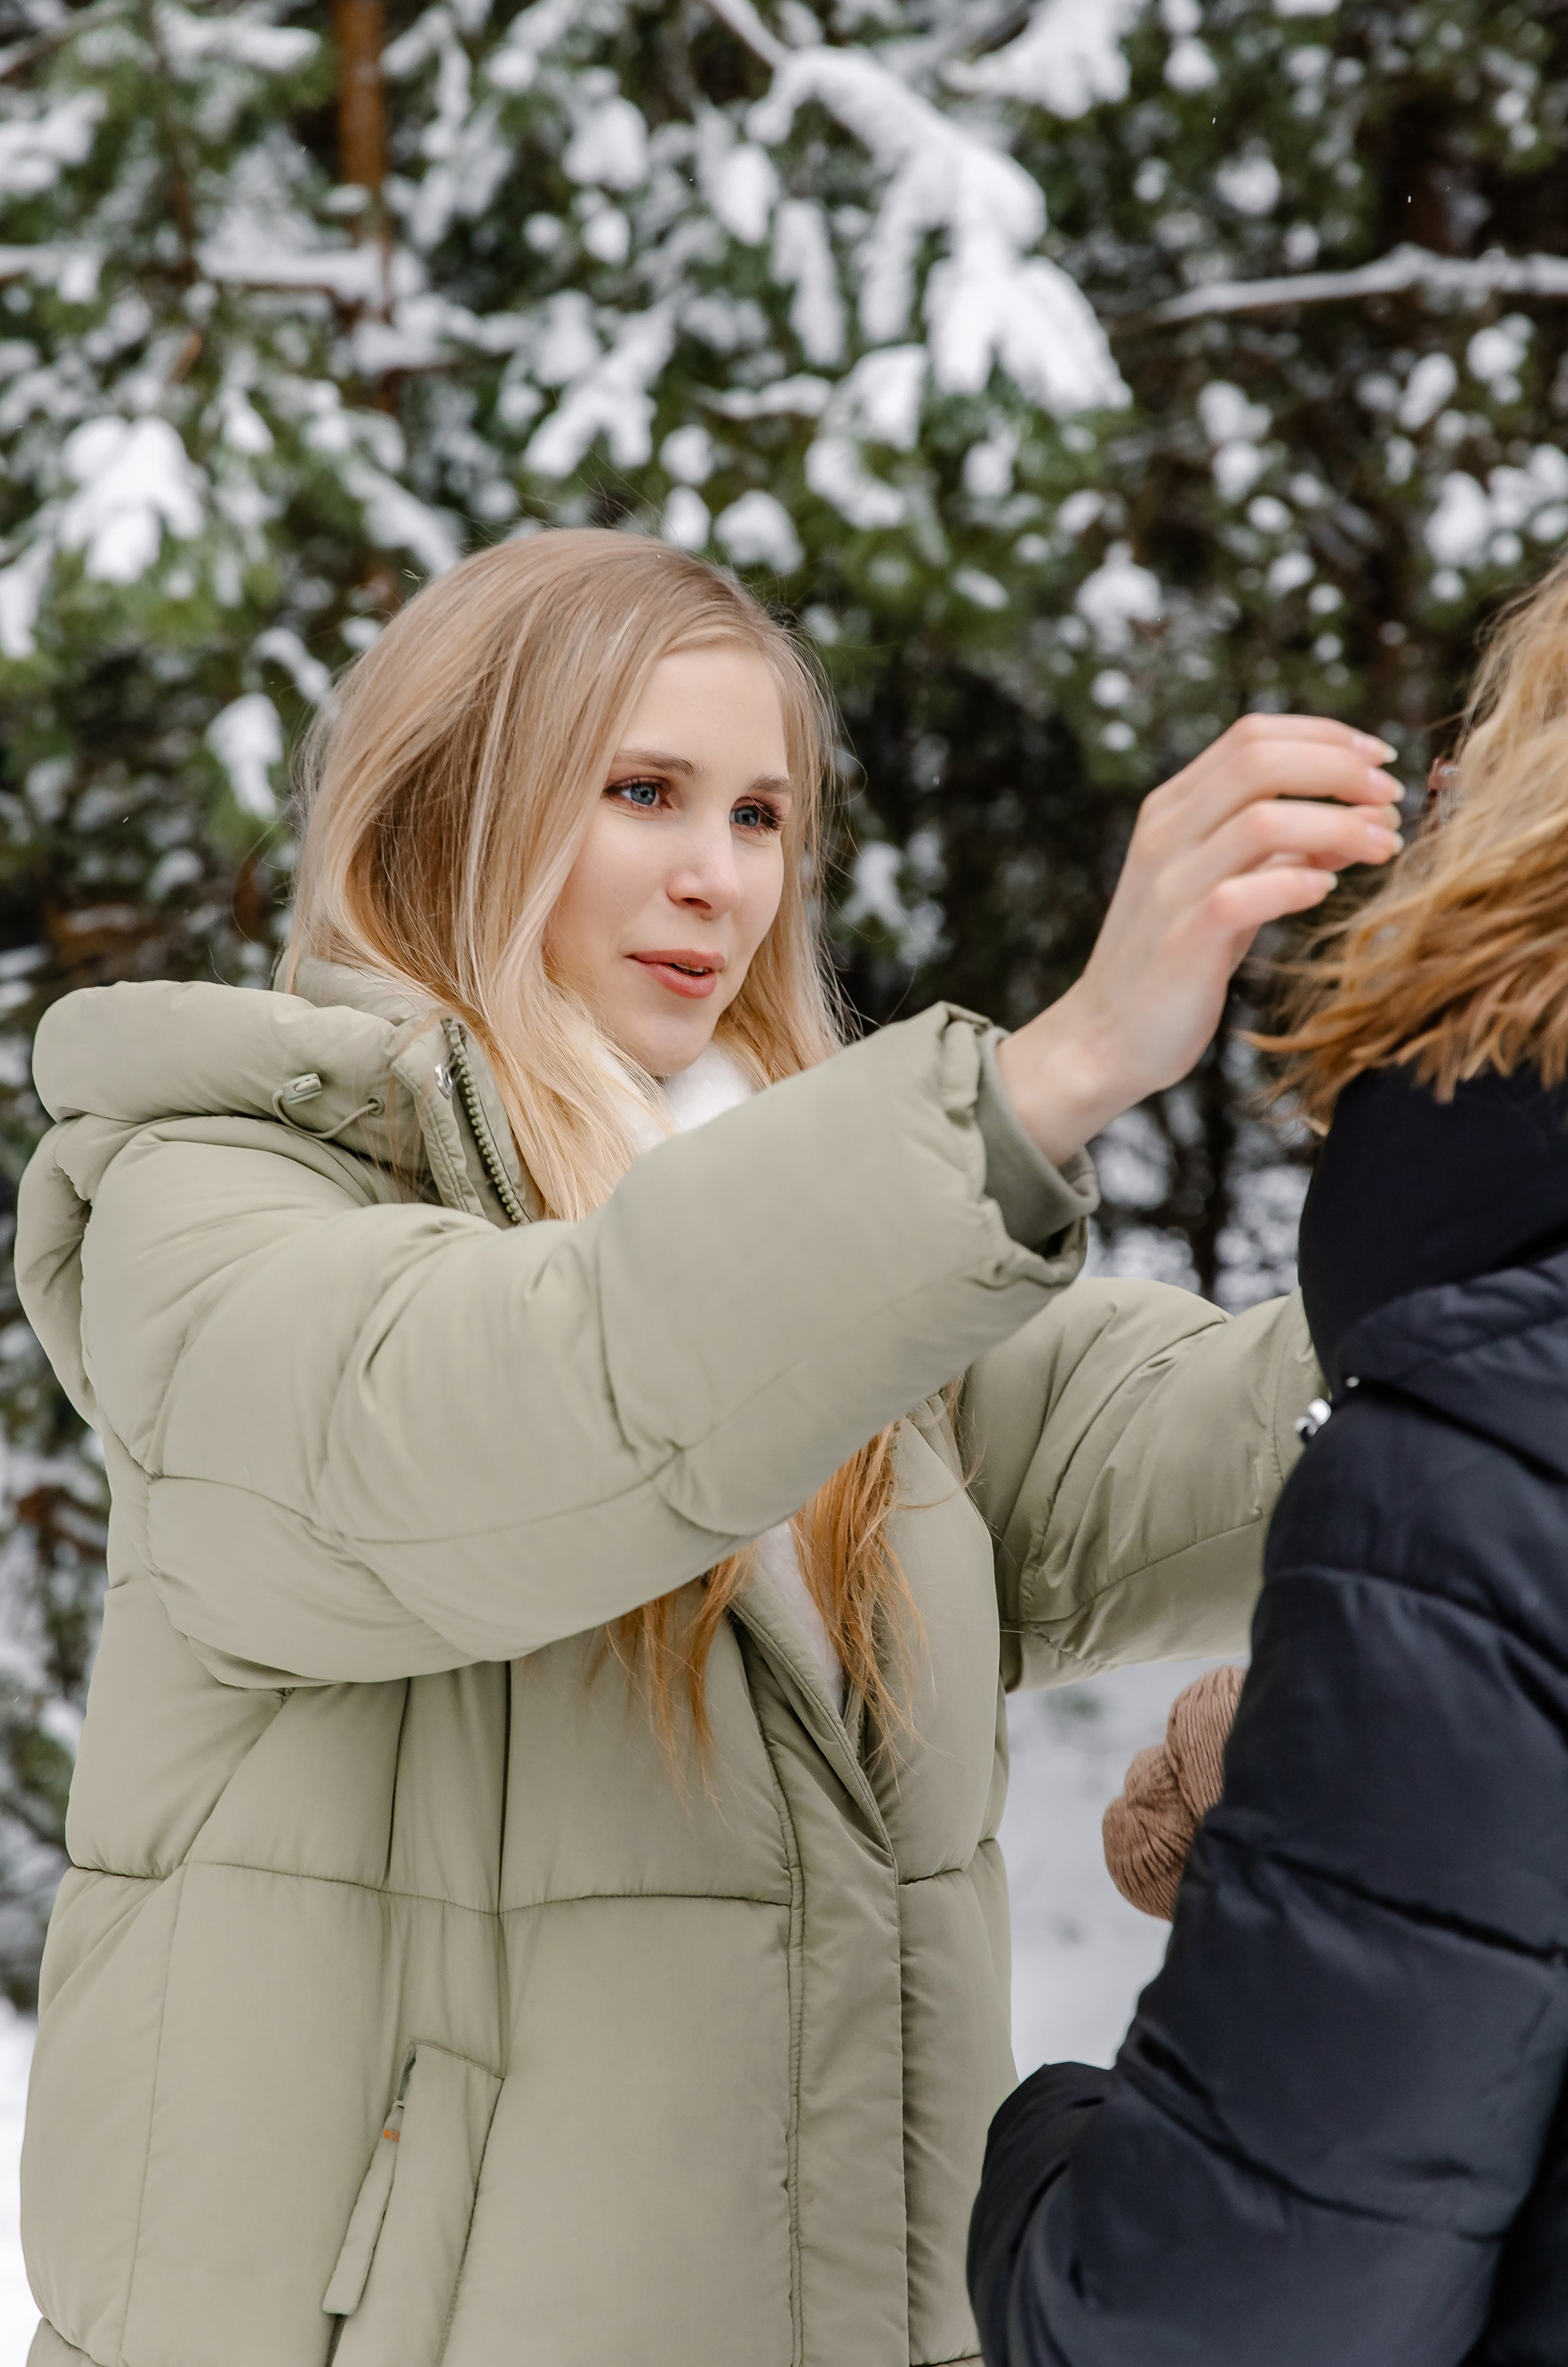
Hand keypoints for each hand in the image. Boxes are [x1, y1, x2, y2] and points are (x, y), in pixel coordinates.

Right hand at [997, 714, 1402, 1163]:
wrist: (1106, 1037)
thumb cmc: (1176, 959)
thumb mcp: (1227, 885)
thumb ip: (1279, 847)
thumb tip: (1360, 815)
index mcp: (1172, 808)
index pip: (1252, 735)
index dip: (1324, 736)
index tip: (1379, 759)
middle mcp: (1165, 834)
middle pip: (1259, 762)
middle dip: (1340, 770)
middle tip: (1391, 798)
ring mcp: (1169, 885)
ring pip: (1261, 820)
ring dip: (1338, 826)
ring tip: (1383, 847)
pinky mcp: (1182, 940)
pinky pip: (1246, 894)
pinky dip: (1297, 882)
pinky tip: (1327, 890)